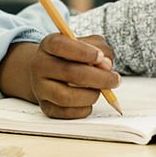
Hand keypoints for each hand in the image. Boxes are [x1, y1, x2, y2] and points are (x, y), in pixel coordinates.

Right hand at [1, 33, 119, 118]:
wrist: (50, 73)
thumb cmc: (74, 56)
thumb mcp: (88, 43)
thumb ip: (100, 48)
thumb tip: (106, 65)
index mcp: (48, 44)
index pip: (59, 45)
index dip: (82, 51)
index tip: (100, 57)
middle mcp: (39, 65)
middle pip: (69, 73)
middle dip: (98, 77)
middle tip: (115, 79)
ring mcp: (40, 88)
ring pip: (66, 97)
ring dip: (91, 95)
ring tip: (100, 90)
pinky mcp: (45, 107)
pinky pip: (66, 113)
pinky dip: (84, 109)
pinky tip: (90, 101)